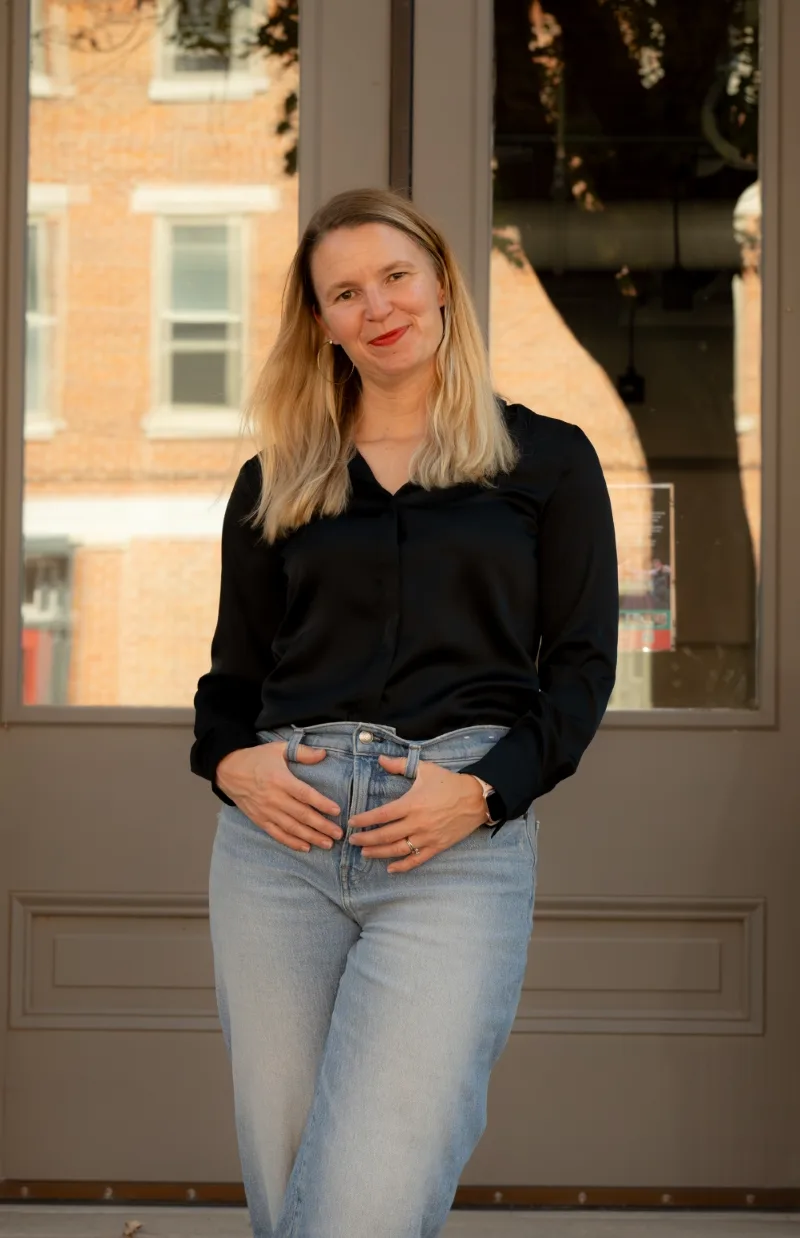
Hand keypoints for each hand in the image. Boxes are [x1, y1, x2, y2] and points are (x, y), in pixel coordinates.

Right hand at [215, 743, 343, 852]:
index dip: (321, 803)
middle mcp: (274, 798)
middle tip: (338, 834)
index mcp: (280, 779)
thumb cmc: (256, 758)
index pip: (304, 794)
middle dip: (322, 826)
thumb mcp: (278, 749)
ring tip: (327, 844)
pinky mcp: (259, 819)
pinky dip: (291, 842)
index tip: (337, 811)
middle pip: (301, 815)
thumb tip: (323, 754)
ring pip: (291, 828)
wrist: (228, 770)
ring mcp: (266, 811)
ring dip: (310, 837)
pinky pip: (277, 834)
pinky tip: (305, 847)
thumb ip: (302, 752)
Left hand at [348, 755, 487, 871]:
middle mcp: (417, 823)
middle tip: (352, 841)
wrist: (476, 798)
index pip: (382, 815)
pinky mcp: (437, 846)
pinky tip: (390, 868)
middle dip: (366, 839)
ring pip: (398, 849)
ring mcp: (427, 837)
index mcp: (412, 803)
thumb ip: (400, 765)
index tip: (352, 822)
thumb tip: (380, 760)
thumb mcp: (425, 769)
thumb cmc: (449, 783)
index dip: (364, 820)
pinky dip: (403, 866)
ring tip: (365, 853)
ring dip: (379, 853)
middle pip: (385, 835)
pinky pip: (417, 859)